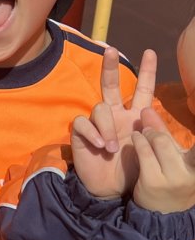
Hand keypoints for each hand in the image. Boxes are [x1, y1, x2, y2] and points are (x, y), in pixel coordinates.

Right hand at [70, 47, 155, 198]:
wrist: (111, 189)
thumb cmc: (133, 169)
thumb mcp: (151, 150)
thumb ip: (156, 132)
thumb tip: (159, 114)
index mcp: (134, 116)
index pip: (142, 89)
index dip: (147, 71)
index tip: (151, 52)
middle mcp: (115, 114)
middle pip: (110, 84)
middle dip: (110, 66)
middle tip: (111, 50)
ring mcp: (97, 123)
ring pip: (99, 108)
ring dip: (107, 127)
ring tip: (112, 147)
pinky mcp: (81, 133)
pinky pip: (84, 123)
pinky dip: (94, 133)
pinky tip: (102, 146)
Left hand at [131, 107, 194, 212]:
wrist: (160, 216)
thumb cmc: (168, 180)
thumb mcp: (172, 157)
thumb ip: (162, 133)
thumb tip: (147, 108)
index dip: (176, 136)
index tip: (172, 121)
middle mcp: (190, 172)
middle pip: (168, 138)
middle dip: (155, 131)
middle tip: (148, 128)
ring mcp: (172, 178)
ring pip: (157, 141)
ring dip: (145, 134)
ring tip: (142, 135)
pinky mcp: (154, 182)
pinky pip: (143, 152)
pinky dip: (138, 142)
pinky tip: (136, 139)